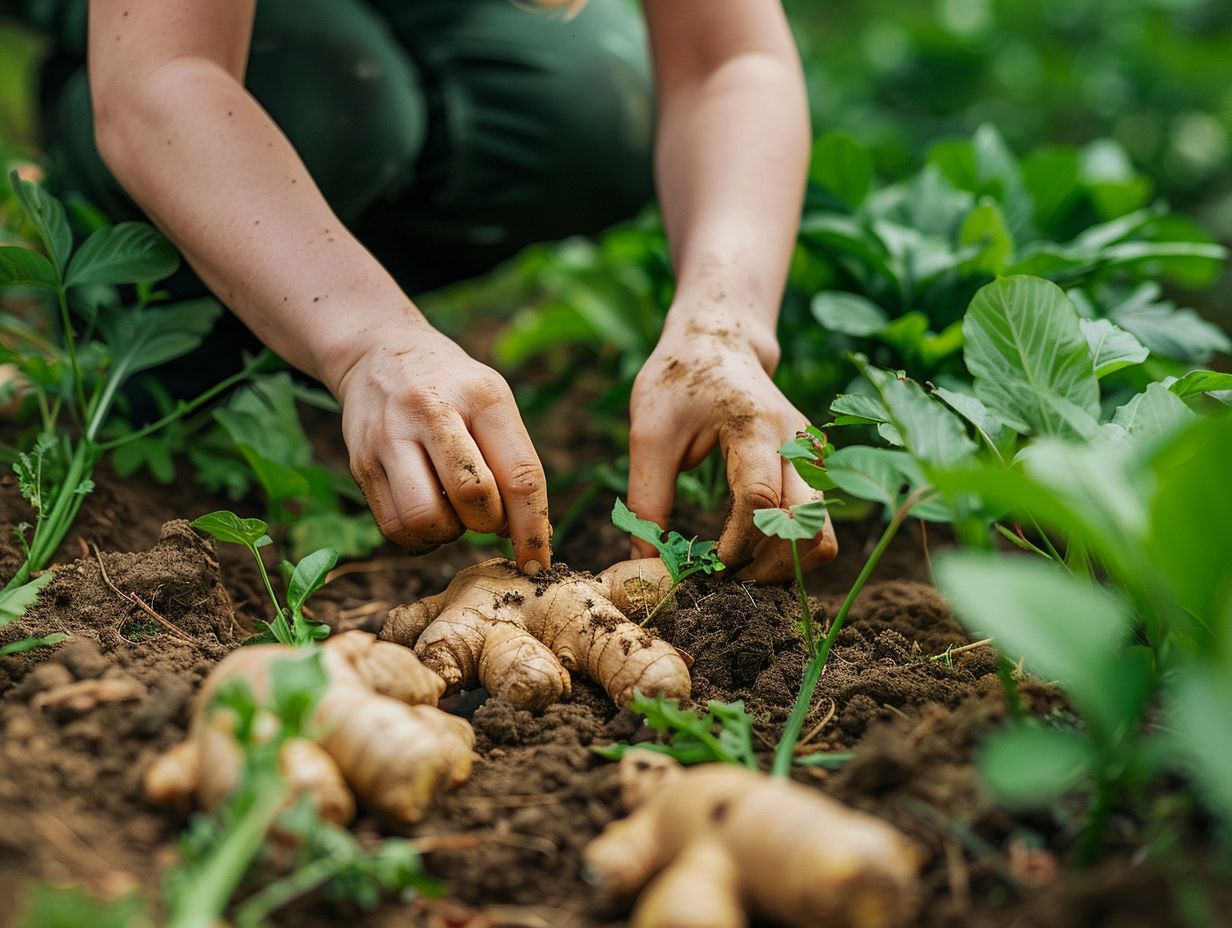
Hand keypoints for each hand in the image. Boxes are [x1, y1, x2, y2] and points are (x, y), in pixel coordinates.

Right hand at [328, 323, 550, 571]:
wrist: (379, 353)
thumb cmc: (454, 390)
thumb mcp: (493, 403)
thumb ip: (514, 462)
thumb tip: (532, 537)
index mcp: (483, 396)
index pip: (521, 475)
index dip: (533, 528)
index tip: (538, 563)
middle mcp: (433, 411)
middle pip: (474, 496)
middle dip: (489, 522)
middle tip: (486, 512)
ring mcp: (390, 437)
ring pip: (426, 518)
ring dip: (448, 532)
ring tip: (452, 511)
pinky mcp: (361, 462)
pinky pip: (394, 527)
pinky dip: (419, 537)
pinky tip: (428, 515)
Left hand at [626, 315, 835, 582]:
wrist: (718, 341)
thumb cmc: (679, 381)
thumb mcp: (648, 434)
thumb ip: (647, 498)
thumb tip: (648, 562)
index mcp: (755, 427)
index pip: (760, 498)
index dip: (736, 543)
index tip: (707, 563)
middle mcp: (796, 443)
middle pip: (809, 525)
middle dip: (770, 565)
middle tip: (727, 575)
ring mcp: (811, 455)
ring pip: (822, 532)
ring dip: (786, 564)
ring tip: (741, 567)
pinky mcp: (811, 467)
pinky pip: (816, 523)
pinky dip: (790, 549)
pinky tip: (752, 548)